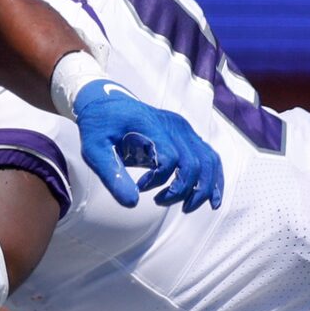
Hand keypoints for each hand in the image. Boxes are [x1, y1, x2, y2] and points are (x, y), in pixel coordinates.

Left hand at [71, 81, 223, 211]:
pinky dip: (214, 179)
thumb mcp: (95, 151)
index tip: (140, 187)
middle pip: (194, 163)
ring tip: (187, 207)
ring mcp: (184, 129)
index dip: (157, 180)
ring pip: (208, 161)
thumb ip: (112, 176)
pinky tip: (212, 199)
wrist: (105, 102)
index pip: (169, 159)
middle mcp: (174, 127)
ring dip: (203, 189)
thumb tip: (132, 203)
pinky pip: (209, 157)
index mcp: (152, 127)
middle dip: (182, 191)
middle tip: (160, 201)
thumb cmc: (99, 127)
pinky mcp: (187, 134)